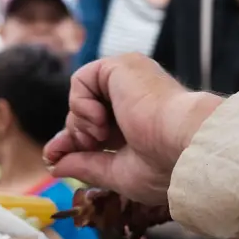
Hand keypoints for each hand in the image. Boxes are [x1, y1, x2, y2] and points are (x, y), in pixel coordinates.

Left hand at [43, 54, 221, 207]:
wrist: (185, 145)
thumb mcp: (119, 173)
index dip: (73, 143)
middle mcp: (134, 97)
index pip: (95, 128)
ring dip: (81, 123)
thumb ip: (87, 166)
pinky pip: (80, 79)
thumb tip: (56, 166)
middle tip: (84, 148)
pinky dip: (81, 103)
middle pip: (84, 113)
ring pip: (81, 97)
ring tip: (101, 136)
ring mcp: (128, 80)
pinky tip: (101, 121)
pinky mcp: (121, 66)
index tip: (54, 159)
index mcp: (139, 122)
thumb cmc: (165, 165)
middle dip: (74, 135)